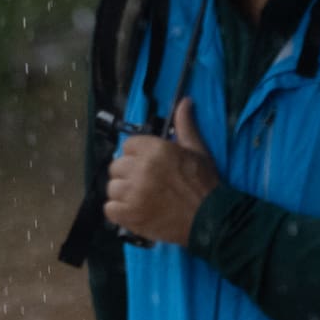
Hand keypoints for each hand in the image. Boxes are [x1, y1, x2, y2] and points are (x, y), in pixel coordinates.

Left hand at [104, 98, 219, 248]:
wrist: (210, 218)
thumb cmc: (204, 183)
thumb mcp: (196, 150)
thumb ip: (184, 125)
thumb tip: (184, 101)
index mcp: (155, 149)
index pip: (128, 145)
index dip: (137, 155)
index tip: (148, 164)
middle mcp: (140, 169)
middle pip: (117, 166)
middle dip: (129, 173)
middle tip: (145, 182)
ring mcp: (133, 194)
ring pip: (112, 188)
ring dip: (123, 193)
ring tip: (140, 197)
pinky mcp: (130, 215)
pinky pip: (110, 209)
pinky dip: (119, 211)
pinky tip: (133, 210)